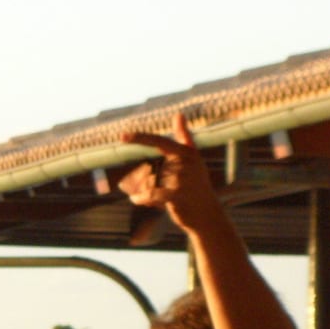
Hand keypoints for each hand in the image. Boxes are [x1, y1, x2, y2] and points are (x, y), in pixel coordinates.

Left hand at [118, 114, 224, 233]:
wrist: (207, 214)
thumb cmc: (197, 185)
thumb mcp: (193, 159)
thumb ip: (184, 137)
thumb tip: (179, 114)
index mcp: (186, 153)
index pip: (160, 142)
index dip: (141, 138)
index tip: (122, 136)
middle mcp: (185, 163)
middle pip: (149, 168)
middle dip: (142, 181)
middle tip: (148, 191)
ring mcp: (182, 179)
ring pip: (148, 182)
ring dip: (141, 191)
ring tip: (144, 197)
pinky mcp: (177, 195)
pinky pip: (150, 194)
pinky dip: (140, 198)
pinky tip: (135, 200)